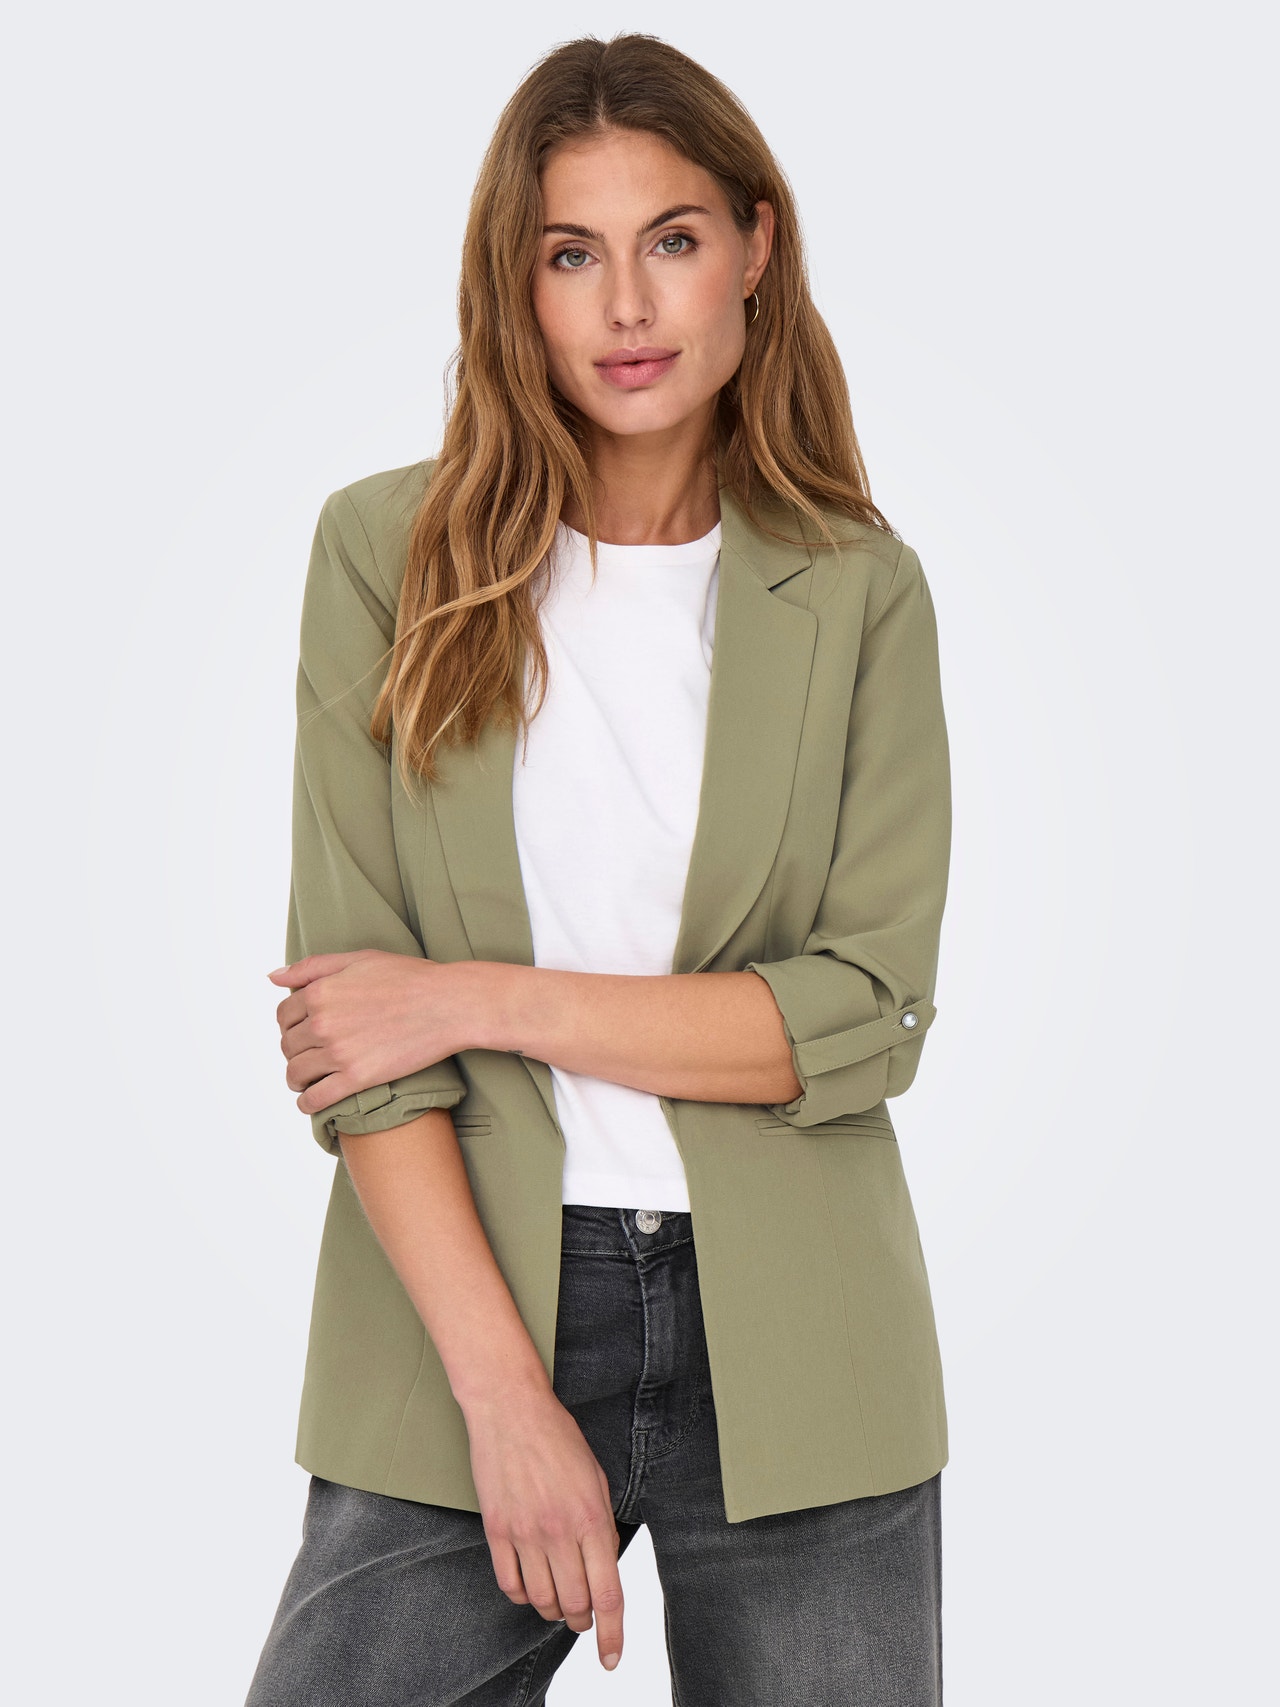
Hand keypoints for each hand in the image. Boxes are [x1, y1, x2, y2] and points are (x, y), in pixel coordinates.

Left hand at [267, 950, 461, 1115]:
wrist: (449, 1004)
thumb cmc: (409, 977)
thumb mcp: (359, 959)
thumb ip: (312, 966)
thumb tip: (273, 976)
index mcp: (320, 992)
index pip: (284, 1014)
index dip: (290, 1023)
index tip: (301, 1030)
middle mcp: (323, 1023)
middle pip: (288, 1045)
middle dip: (294, 1050)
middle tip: (308, 1054)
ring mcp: (339, 1053)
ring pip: (296, 1072)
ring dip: (296, 1078)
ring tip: (306, 1079)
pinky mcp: (357, 1078)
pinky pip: (316, 1098)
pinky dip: (307, 1102)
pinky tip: (311, 1099)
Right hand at [464, 1385, 625, 1671]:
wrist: (511, 1409)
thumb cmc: (557, 1436)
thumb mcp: (596, 1477)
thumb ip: (602, 1525)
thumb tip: (603, 1565)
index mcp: (591, 1517)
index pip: (608, 1593)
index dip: (613, 1634)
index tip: (611, 1658)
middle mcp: (559, 1531)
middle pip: (574, 1605)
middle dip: (582, 1621)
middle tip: (583, 1618)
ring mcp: (524, 1532)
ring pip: (541, 1600)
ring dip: (553, 1611)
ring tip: (559, 1601)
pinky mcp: (496, 1530)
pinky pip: (510, 1584)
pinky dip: (523, 1596)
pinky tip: (531, 1587)